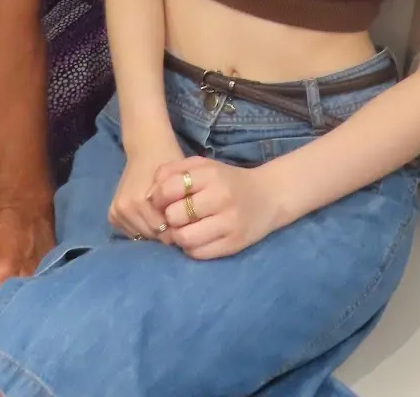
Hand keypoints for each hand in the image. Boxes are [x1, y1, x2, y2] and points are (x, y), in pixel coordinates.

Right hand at [108, 129, 183, 240]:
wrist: (146, 148)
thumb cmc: (167, 163)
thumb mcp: (179, 184)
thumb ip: (178, 208)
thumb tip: (181, 231)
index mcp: (140, 202)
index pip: (163, 233)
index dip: (176, 230)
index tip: (184, 225)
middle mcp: (125, 209)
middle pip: (151, 236)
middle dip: (165, 232)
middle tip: (175, 222)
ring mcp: (117, 212)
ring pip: (141, 236)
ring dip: (153, 232)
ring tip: (162, 218)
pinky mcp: (112, 214)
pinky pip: (131, 232)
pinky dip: (141, 228)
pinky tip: (150, 217)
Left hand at [152, 157, 283, 259]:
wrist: (269, 196)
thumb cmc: (228, 180)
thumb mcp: (203, 165)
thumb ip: (173, 170)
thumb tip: (149, 193)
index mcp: (211, 175)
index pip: (169, 189)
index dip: (158, 198)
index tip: (161, 201)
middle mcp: (221, 198)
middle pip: (174, 216)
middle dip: (168, 218)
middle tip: (173, 217)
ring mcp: (229, 223)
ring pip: (184, 238)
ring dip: (177, 236)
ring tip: (182, 229)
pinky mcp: (234, 244)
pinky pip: (198, 253)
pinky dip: (191, 248)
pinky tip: (196, 238)